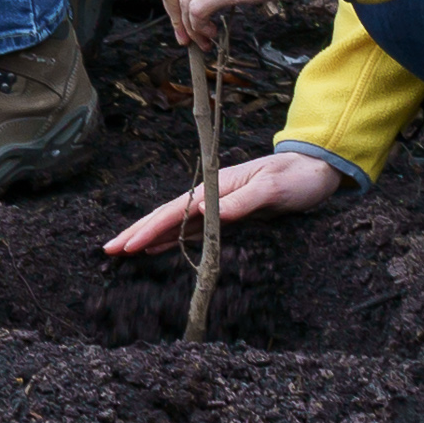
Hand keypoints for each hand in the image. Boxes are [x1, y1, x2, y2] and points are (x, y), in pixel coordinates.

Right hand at [104, 148, 349, 260]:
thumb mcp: (272, 188)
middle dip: (136, 232)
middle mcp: (210, 196)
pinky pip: (190, 230)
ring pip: (173, 224)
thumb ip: (243, 201)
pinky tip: (157, 248)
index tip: (129, 245)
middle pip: (165, 215)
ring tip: (123, 251)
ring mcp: (217, 206)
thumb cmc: (295, 177)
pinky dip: (170, 239)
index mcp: (215, 187)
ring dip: (148, 237)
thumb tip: (212, 215)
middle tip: (109, 249)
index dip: (150, 229)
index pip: (174, 211)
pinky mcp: (227, 216)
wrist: (314, 171)